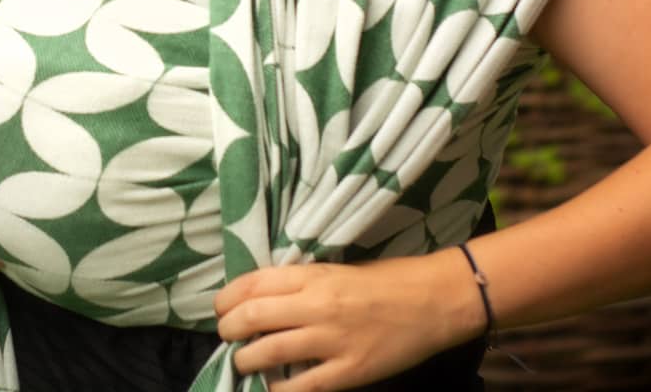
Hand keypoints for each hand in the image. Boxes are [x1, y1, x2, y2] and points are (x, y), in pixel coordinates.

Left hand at [214, 251, 479, 391]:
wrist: (430, 300)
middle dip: (229, 328)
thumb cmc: (383, 280)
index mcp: (312, 275)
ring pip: (270, 351)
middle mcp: (316, 305)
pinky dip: (280, 388)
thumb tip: (264, 298)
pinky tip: (272, 386)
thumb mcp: (336, 270)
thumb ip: (301, 283)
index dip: (228, 297)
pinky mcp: (350, 371)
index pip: (254, 283)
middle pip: (254, 316)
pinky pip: (304, 386)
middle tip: (226, 334)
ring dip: (246, 359)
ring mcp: (332, 340)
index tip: (220, 307)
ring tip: (242, 361)